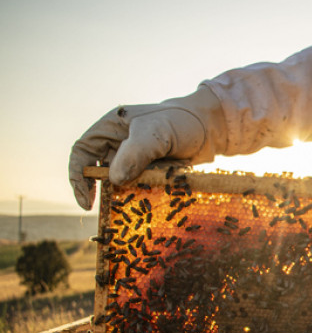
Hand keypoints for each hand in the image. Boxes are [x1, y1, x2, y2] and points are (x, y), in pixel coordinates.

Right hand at [69, 86, 225, 209]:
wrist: (211, 129)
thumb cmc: (182, 122)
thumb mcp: (157, 133)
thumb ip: (135, 153)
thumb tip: (113, 180)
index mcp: (111, 127)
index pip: (83, 151)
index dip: (78, 176)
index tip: (86, 201)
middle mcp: (118, 143)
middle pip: (98, 170)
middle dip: (102, 191)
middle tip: (108, 209)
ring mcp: (135, 158)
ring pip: (119, 182)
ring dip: (124, 195)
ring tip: (132, 207)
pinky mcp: (150, 171)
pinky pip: (138, 187)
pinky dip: (141, 196)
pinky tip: (150, 204)